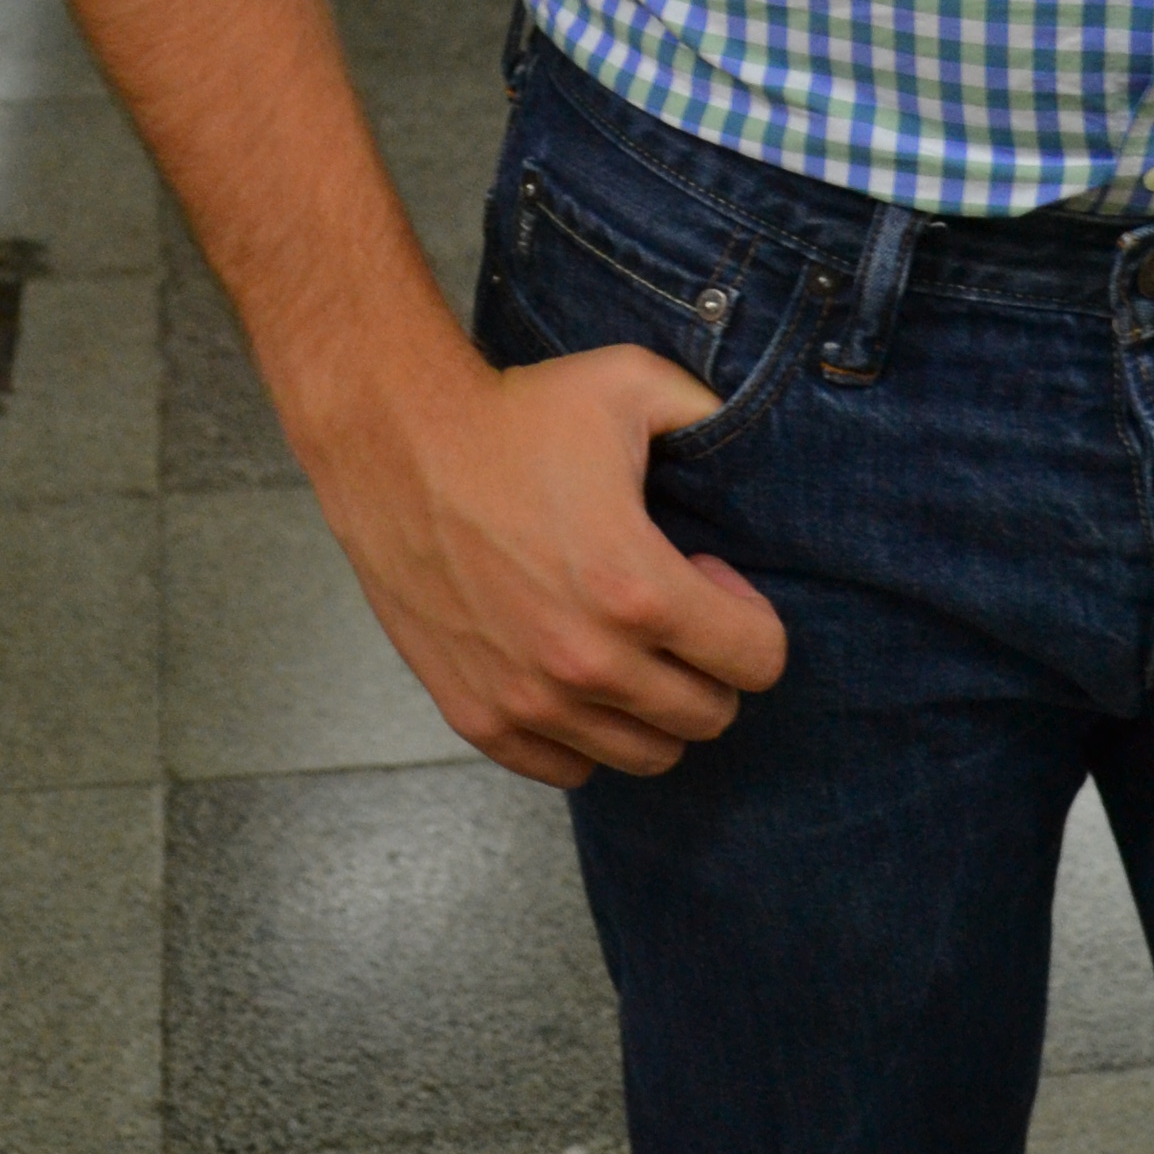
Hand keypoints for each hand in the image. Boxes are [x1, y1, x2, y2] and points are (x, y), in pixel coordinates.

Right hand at [308, 331, 789, 788]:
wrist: (396, 442)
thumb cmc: (512, 414)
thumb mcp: (634, 384)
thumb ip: (712, 415)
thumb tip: (749, 440)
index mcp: (637, 589)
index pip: (758, 661)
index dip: (748, 615)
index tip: (708, 576)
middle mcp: (588, 662)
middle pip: (708, 716)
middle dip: (710, 664)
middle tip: (670, 607)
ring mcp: (529, 699)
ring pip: (647, 755)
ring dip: (654, 705)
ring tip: (622, 638)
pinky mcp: (478, 715)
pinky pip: (568, 770)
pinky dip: (586, 733)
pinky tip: (572, 670)